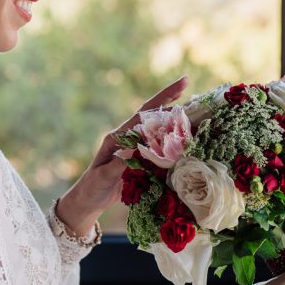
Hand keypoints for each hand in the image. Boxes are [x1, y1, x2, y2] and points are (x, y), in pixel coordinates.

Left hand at [55, 76, 189, 235]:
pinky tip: (187, 140)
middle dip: (170, 100)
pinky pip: (160, 149)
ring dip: (175, 121)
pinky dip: (173, 143)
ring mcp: (135, 149)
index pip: (143, 113)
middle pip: (152, 115)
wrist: (89, 200)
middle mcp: (128, 138)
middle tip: (188, 85)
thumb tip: (135, 148)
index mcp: (118, 136)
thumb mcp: (103, 176)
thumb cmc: (93, 187)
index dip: (162, 99)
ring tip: (195, 111)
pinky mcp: (141, 161)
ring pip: (158, 130)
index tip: (182, 84)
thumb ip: (118, 163)